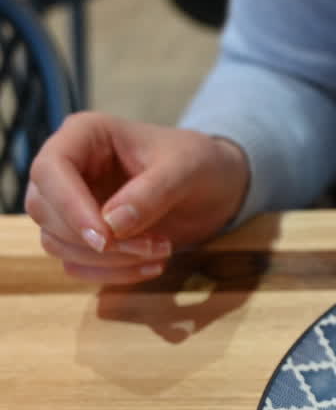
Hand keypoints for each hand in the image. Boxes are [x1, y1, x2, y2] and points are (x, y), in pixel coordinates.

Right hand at [25, 112, 249, 282]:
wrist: (217, 185)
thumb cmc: (199, 163)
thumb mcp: (187, 169)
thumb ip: (152, 192)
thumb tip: (111, 225)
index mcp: (84, 135)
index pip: (49, 170)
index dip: (69, 207)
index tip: (105, 239)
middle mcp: (68, 168)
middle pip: (45, 211)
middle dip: (97, 240)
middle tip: (157, 246)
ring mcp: (71, 203)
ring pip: (56, 242)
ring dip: (107, 260)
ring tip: (163, 251)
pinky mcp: (84, 234)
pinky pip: (77, 263)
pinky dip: (111, 273)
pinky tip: (154, 267)